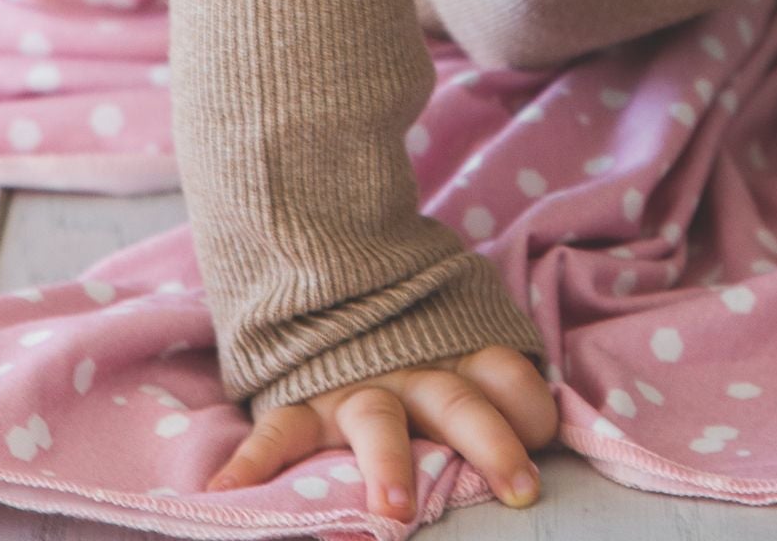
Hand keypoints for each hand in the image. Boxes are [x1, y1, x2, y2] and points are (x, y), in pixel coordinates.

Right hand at [205, 344, 559, 520]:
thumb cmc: (410, 324)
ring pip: (378, 421)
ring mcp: (356, 385)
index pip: (510, 376)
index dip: (531, 406)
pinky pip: (277, 430)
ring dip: (388, 462)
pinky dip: (251, 464)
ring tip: (393, 510)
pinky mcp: (302, 398)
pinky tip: (225, 497)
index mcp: (459, 352)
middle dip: (490, 443)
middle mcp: (414, 370)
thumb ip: (492, 372)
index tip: (543, 438)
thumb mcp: (459, 329)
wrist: (327, 266)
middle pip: (461, 402)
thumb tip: (550, 428)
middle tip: (517, 488)